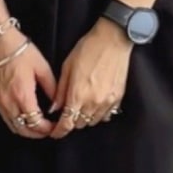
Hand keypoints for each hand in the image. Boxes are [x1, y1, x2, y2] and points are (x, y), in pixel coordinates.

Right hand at [0, 28, 56, 137]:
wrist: (0, 42)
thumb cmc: (21, 51)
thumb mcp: (42, 68)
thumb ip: (52, 89)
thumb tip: (57, 104)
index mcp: (22, 95)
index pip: (35, 122)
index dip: (46, 129)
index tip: (55, 126)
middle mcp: (9, 102)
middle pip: (24, 130)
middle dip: (38, 134)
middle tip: (49, 130)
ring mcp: (0, 101)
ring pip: (14, 127)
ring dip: (27, 130)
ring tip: (39, 127)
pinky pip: (7, 119)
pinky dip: (18, 124)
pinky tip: (26, 119)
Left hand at [48, 18, 130, 138]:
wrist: (113, 39)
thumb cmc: (88, 49)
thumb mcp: (67, 67)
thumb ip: (61, 91)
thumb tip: (54, 108)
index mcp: (77, 95)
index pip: (67, 123)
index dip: (59, 131)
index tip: (55, 132)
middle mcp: (93, 102)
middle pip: (79, 124)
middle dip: (71, 121)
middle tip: (67, 114)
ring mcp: (107, 101)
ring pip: (93, 121)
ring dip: (85, 118)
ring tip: (81, 107)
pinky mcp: (118, 98)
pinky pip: (107, 115)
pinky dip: (99, 114)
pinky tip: (95, 104)